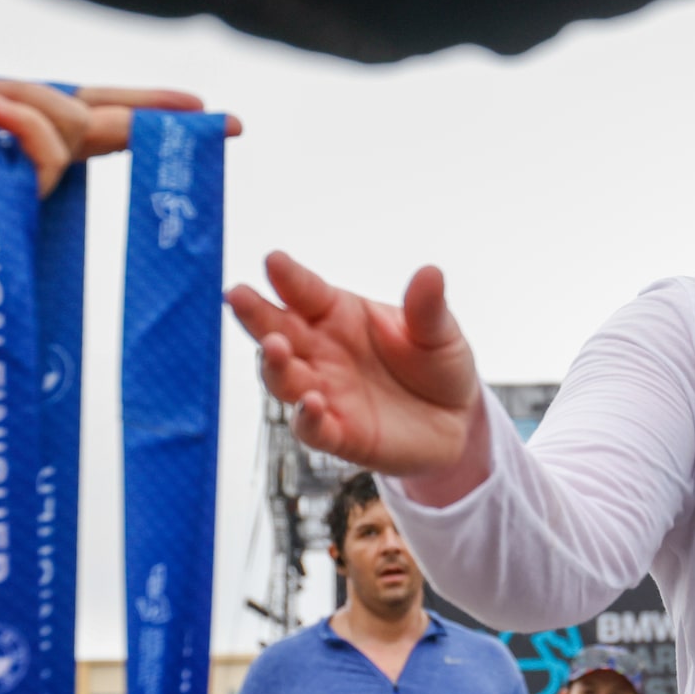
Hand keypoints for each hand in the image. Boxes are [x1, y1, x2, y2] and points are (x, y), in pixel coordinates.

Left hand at [0, 0, 241, 197]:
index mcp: (20, 111)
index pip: (100, 107)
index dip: (151, 107)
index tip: (205, 109)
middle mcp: (29, 144)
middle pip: (107, 127)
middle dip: (157, 120)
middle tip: (219, 118)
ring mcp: (20, 172)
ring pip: (68, 136)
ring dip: (32, 110)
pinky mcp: (7, 194)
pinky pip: (41, 159)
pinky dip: (18, 129)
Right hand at [228, 253, 486, 480]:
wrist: (456, 421)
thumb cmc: (437, 365)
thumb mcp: (440, 332)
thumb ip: (428, 308)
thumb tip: (431, 272)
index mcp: (339, 314)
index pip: (305, 292)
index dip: (288, 277)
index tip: (273, 260)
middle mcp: (322, 351)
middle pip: (278, 330)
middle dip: (255, 314)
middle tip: (237, 295)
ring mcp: (325, 391)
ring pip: (284, 378)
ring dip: (273, 364)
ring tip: (273, 347)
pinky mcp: (339, 433)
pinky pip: (313, 427)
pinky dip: (307, 417)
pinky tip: (311, 404)